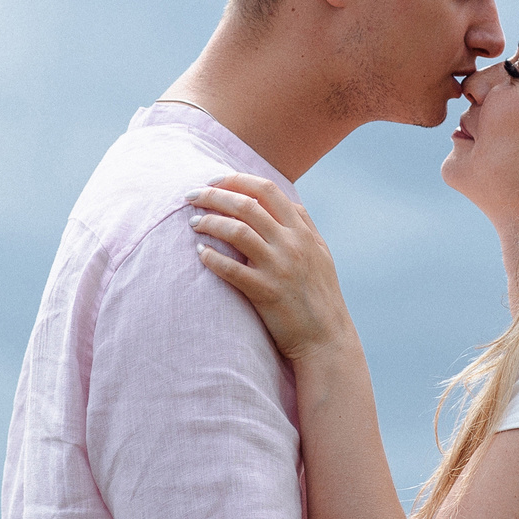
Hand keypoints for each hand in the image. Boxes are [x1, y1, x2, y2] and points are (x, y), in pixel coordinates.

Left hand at [186, 174, 355, 363]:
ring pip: (236, 231)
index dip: (236, 180)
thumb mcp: (320, 252)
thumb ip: (302, 224)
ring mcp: (279, 267)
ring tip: (193, 223)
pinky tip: (200, 253)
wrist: (326, 338)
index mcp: (302, 231)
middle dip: (214, 195)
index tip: (214, 181)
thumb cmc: (319, 294)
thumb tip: (281, 199)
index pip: (267, 190)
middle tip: (192, 196)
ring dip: (209, 222)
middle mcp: (292, 244)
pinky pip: (230, 269)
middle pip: (246, 205)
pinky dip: (211, 257)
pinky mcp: (266, 292)